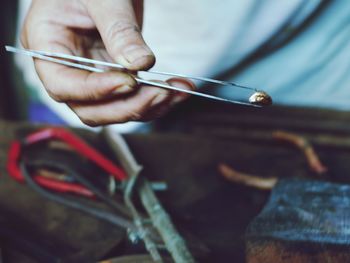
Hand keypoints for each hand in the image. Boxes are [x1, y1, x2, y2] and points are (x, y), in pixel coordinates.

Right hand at [21, 0, 193, 125]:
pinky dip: (157, 98)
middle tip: (160, 94)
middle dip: (127, 106)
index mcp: (47, 45)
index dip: (95, 91)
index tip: (129, 83)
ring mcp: (93, 74)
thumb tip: (140, 63)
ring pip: (115, 109)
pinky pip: (133, 97)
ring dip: (148, 107)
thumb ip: (118, 29)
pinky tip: (179, 90)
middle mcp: (68, 67)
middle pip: (90, 108)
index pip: (63, 84)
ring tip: (177, 93)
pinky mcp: (116, 75)